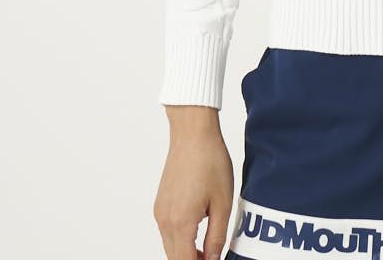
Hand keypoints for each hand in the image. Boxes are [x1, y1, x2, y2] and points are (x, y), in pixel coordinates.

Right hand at [153, 111, 234, 259]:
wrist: (192, 134)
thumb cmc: (210, 161)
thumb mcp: (223, 202)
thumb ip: (217, 236)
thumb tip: (212, 259)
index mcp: (181, 223)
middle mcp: (164, 220)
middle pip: (174, 258)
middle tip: (212, 255)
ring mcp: (160, 212)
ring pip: (170, 246)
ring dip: (186, 252)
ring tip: (208, 246)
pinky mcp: (160, 203)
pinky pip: (167, 231)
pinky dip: (180, 238)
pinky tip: (197, 229)